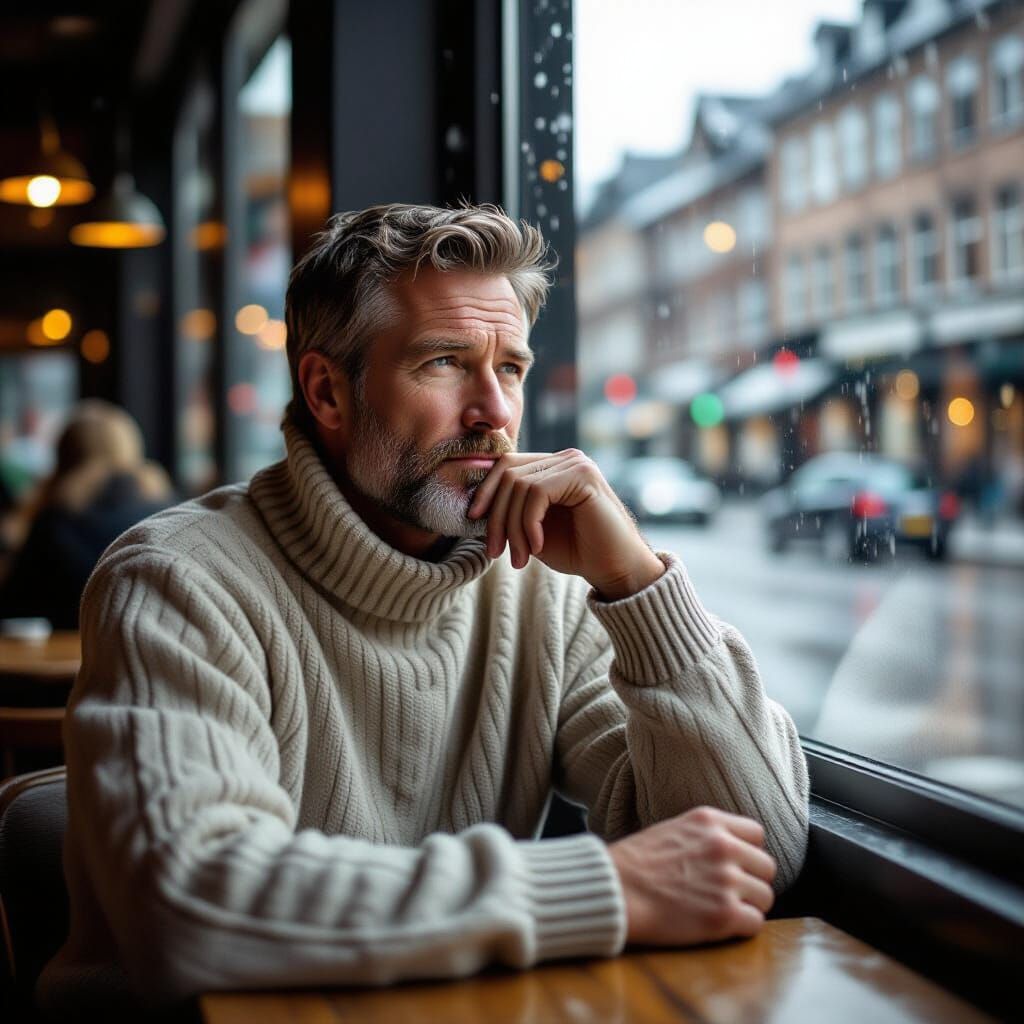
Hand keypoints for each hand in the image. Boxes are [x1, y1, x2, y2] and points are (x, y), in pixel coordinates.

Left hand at [466, 449, 664, 599]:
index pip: (506, 465)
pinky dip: (528, 524)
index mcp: (554, 466)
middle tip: (496, 553)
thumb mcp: (533, 529)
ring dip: (512, 528)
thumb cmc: (578, 551)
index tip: (474, 523)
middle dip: (496, 517)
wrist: (616, 570)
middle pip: (508, 474)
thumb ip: (511, 511)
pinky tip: (537, 547)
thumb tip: (474, 507)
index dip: (485, 492)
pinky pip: (536, 493)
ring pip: (519, 486)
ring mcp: (576, 463)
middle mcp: (565, 458)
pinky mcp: (583, 475)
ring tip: (520, 558)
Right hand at [607, 806, 775, 946]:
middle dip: (751, 881)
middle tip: (730, 892)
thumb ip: (705, 835)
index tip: (735, 866)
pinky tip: (720, 925)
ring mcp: (726, 880)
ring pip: (765, 897)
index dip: (748, 853)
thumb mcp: (673, 828)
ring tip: (722, 909)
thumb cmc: (634, 863)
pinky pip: (756, 923)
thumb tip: (729, 849)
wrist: (615, 889)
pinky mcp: (724, 914)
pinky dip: (741, 928)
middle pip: (766, 867)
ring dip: (748, 906)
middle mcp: (724, 846)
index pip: (757, 834)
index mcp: (709, 821)